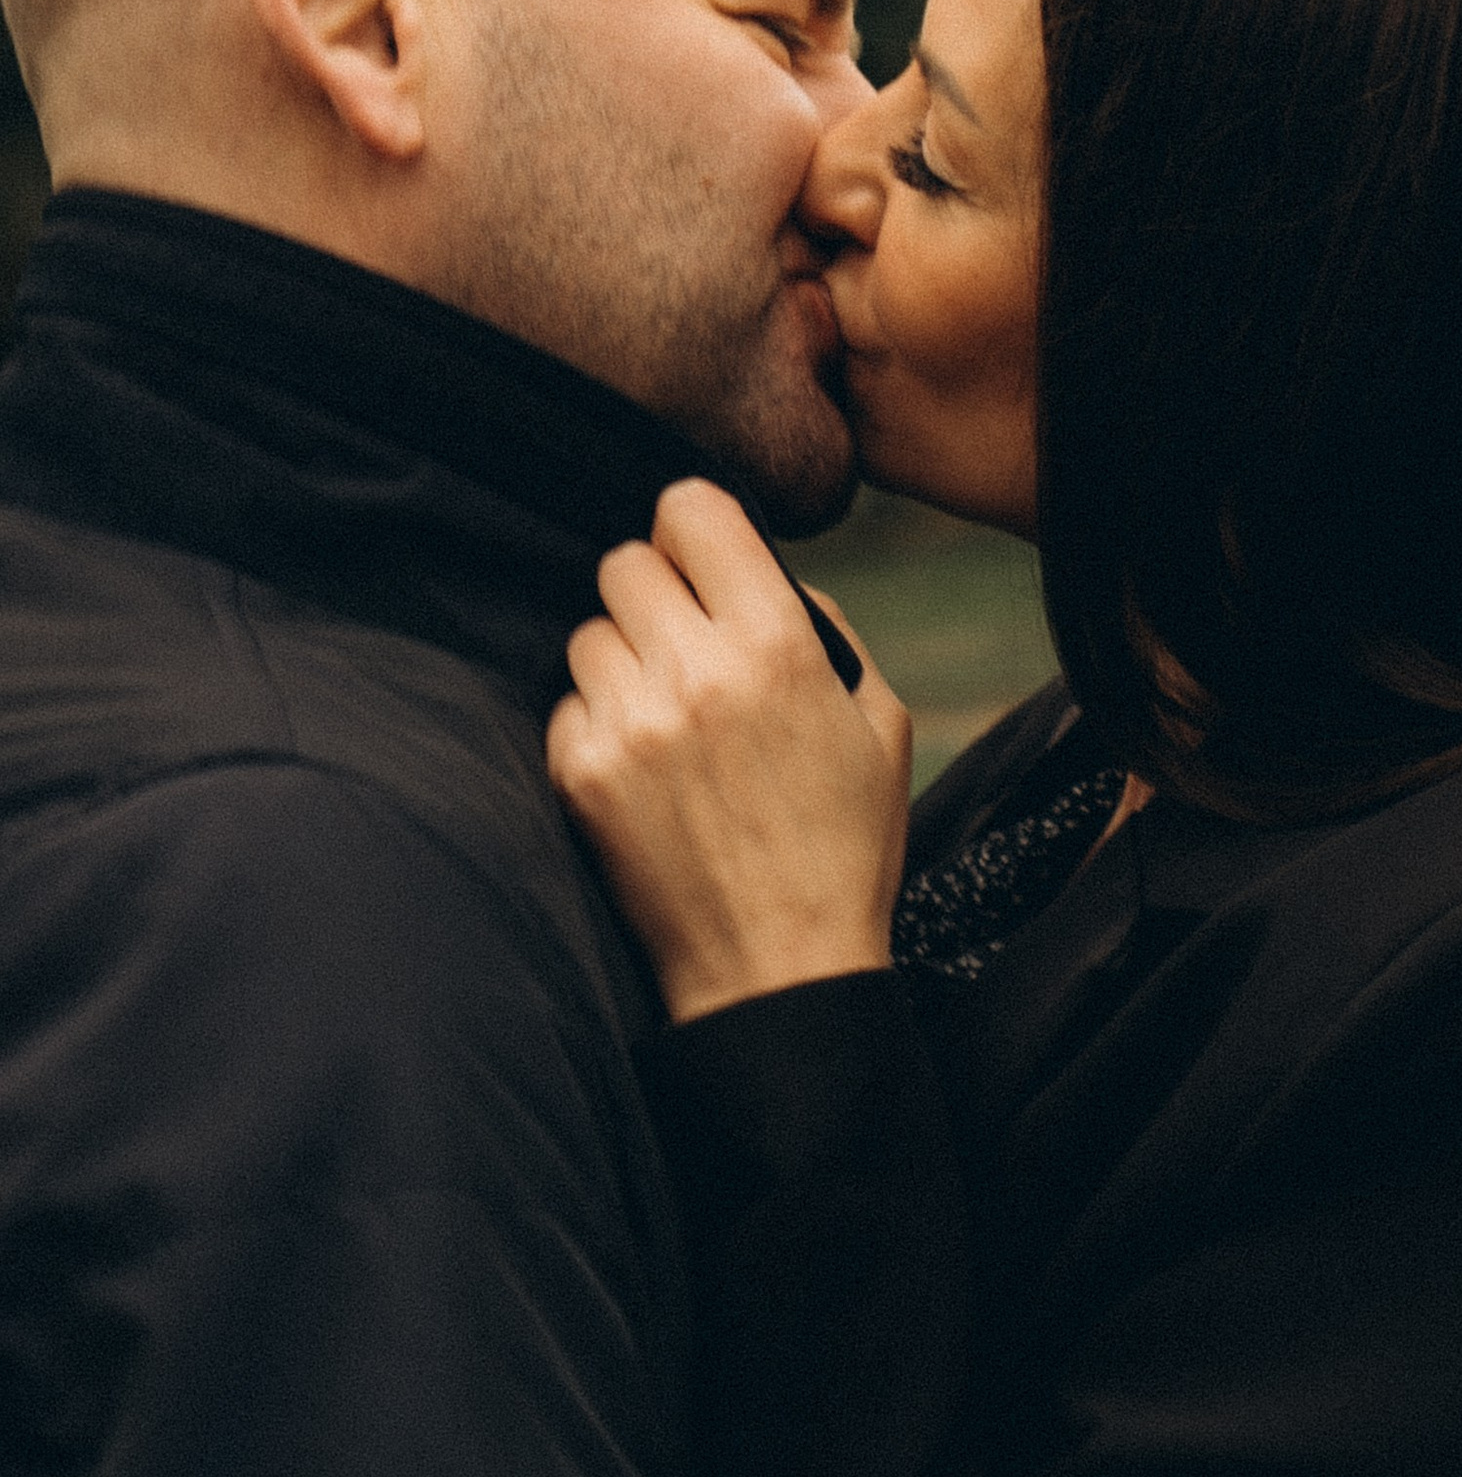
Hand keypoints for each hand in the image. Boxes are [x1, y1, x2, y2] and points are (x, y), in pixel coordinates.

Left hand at [547, 480, 911, 1023]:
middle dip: (656, 593)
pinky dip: (597, 722)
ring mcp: (630, 725)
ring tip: (667, 715)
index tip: (704, 559)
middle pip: (625, 562)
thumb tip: (760, 575)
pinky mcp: (582, 775)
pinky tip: (642, 767)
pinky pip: (566, 702)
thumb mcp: (879, 723)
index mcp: (778, 646)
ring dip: (622, 659)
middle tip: (685, 644)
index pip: (692, 510)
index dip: (696, 528)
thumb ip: (824, 628)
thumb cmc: (843, 845)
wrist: (778, 966)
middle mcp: (696, 672)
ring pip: (588, 632)